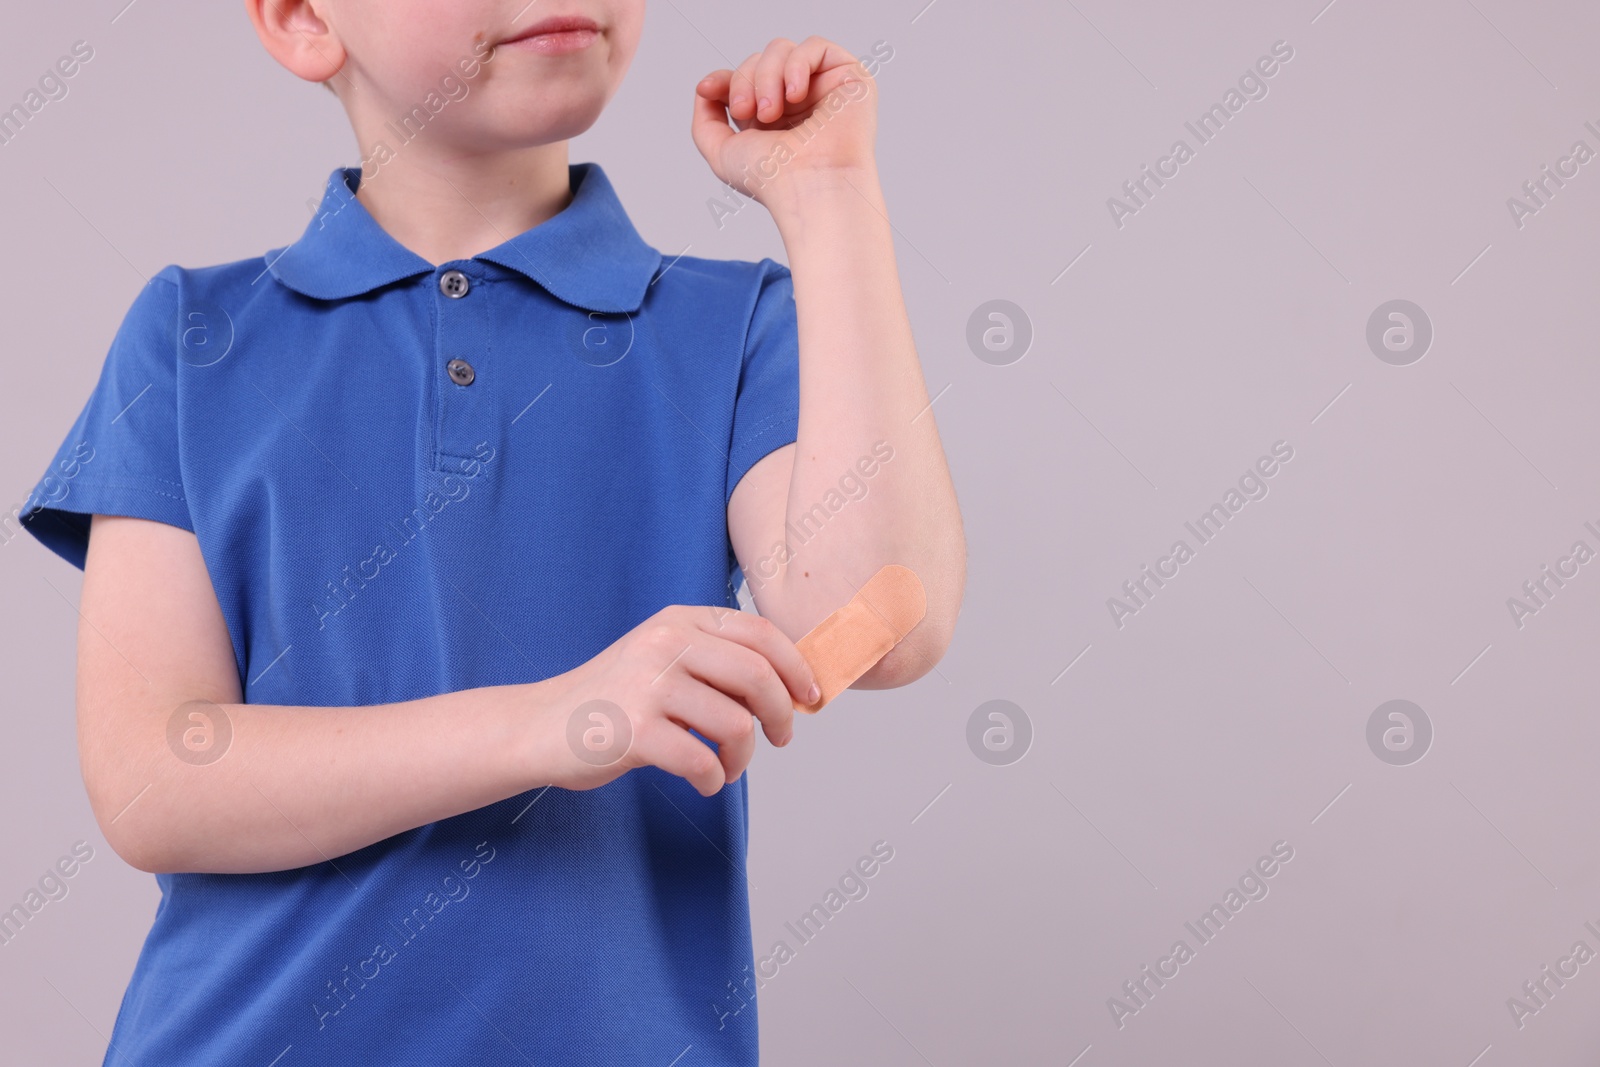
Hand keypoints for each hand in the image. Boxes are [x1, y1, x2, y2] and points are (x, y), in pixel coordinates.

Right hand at [540, 606, 818, 796]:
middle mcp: (665, 643)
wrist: (539, 729)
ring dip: (743, 757)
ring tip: (727, 767)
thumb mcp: (663, 659)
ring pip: (736, 723)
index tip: (811, 698)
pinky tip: (703, 782)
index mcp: (679, 621)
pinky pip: (703, 760)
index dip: (797, 667)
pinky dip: (713, 780)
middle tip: (781, 738)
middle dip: (782, 714)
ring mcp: (647, 685)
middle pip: (759, 675)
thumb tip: (792, 684)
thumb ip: (715, 660)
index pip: (760, 633)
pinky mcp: (634, 730)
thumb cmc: (614, 701)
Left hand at [691, 36, 877, 208]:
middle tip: (751, 113)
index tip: (708, 89)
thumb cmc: (772, 179)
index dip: (725, 79)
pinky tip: (796, 95)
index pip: (745, 79)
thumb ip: (705, 122)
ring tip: (772, 112)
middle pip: (759, 61)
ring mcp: (823, 89)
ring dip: (767, 76)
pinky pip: (815, 46)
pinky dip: (796, 65)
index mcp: (773, 120)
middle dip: (745, 81)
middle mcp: (798, 103)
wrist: (809, 186)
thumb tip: (706, 89)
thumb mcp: (721, 152)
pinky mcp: (849, 77)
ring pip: (782, 50)